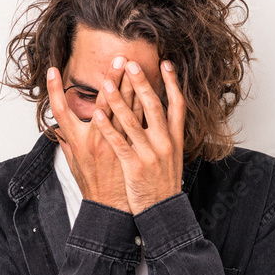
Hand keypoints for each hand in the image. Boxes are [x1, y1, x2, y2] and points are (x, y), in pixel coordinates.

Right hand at [48, 58, 133, 212]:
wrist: (112, 208)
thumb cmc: (93, 187)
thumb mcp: (73, 165)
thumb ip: (67, 144)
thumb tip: (61, 130)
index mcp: (77, 141)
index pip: (60, 110)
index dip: (54, 90)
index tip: (52, 70)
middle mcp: (96, 139)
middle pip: (103, 101)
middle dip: (110, 77)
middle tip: (118, 57)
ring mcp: (117, 142)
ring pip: (126, 108)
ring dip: (131, 85)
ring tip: (135, 65)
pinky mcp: (133, 148)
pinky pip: (140, 122)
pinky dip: (144, 105)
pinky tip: (150, 91)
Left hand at [93, 59, 185, 214]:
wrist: (163, 211)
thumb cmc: (163, 183)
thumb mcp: (172, 156)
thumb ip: (165, 135)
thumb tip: (157, 115)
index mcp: (175, 139)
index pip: (177, 105)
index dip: (172, 84)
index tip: (166, 64)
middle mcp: (165, 143)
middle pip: (154, 107)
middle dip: (142, 84)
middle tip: (131, 64)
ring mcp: (150, 154)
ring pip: (132, 122)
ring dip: (118, 100)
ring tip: (106, 82)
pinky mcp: (135, 166)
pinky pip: (119, 143)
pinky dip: (107, 128)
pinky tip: (97, 114)